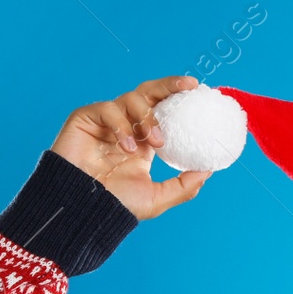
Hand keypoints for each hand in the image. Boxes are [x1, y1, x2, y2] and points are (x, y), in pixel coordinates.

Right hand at [49, 75, 210, 219]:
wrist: (84, 208)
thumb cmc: (116, 205)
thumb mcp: (158, 198)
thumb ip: (184, 185)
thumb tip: (208, 171)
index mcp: (143, 141)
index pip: (163, 110)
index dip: (178, 98)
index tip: (198, 91)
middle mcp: (126, 127)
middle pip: (149, 93)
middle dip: (169, 85)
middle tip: (188, 86)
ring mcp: (106, 121)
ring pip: (131, 98)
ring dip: (148, 117)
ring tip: (156, 141)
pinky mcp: (85, 119)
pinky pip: (108, 108)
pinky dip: (121, 125)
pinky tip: (127, 146)